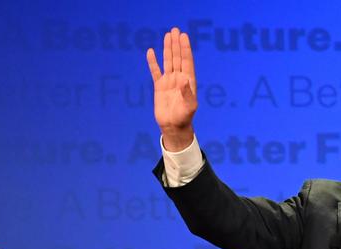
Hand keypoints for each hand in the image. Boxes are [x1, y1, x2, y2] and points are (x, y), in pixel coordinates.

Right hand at [146, 27, 197, 150]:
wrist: (173, 127)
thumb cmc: (184, 118)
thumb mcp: (189, 106)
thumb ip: (187, 93)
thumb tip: (183, 79)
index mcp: (188, 81)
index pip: (187, 61)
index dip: (185, 49)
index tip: (183, 36)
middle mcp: (179, 78)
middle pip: (177, 57)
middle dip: (176, 44)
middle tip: (175, 30)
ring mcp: (169, 81)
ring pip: (168, 61)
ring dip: (167, 49)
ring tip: (167, 35)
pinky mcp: (159, 87)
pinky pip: (155, 72)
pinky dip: (153, 62)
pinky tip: (151, 51)